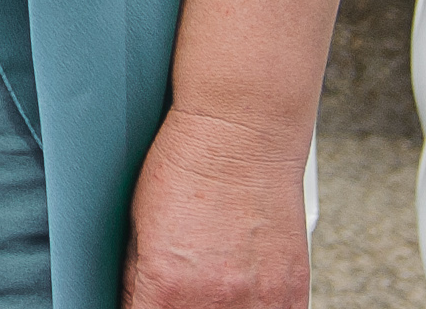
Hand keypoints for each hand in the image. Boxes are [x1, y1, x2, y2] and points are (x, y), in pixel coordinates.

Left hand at [122, 108, 307, 307]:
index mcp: (168, 288)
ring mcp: (260, 301)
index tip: (146, 302)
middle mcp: (216, 302)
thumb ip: (138, 278)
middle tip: (178, 290)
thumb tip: (133, 302)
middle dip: (177, 308)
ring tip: (211, 286)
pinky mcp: (292, 293)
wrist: (242, 133)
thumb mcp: (139, 223)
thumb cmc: (187, 166)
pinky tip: (243, 292)